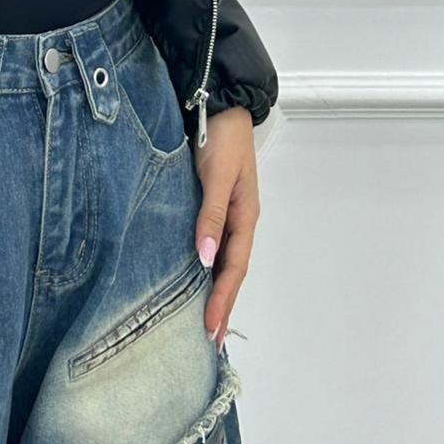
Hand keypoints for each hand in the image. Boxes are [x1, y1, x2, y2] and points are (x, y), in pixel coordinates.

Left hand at [191, 106, 258, 351]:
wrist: (220, 103)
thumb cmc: (219, 136)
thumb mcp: (216, 175)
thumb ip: (210, 215)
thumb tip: (206, 258)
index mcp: (245, 216)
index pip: (233, 268)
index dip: (222, 300)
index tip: (210, 329)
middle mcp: (239, 219)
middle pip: (232, 271)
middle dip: (222, 305)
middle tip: (211, 341)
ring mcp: (228, 212)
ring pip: (223, 260)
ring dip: (216, 290)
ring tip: (205, 320)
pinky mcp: (213, 203)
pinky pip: (213, 244)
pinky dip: (208, 267)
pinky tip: (197, 277)